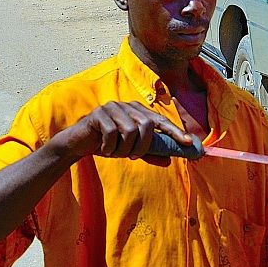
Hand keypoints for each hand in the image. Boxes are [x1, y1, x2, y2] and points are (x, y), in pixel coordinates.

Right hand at [58, 101, 195, 163]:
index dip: (174, 131)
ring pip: (130, 130)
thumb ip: (149, 154)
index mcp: (137, 111)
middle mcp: (127, 106)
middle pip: (147, 125)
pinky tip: (104, 149)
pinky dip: (110, 147)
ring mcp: (112, 107)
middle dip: (142, 146)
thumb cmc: (107, 144)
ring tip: (115, 152)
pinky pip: (112, 133)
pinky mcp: (98, 114)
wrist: (79, 144)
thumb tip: (169, 161)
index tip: (188, 143)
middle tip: (132, 156)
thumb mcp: (130, 151)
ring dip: (124, 149)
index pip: (160, 120)